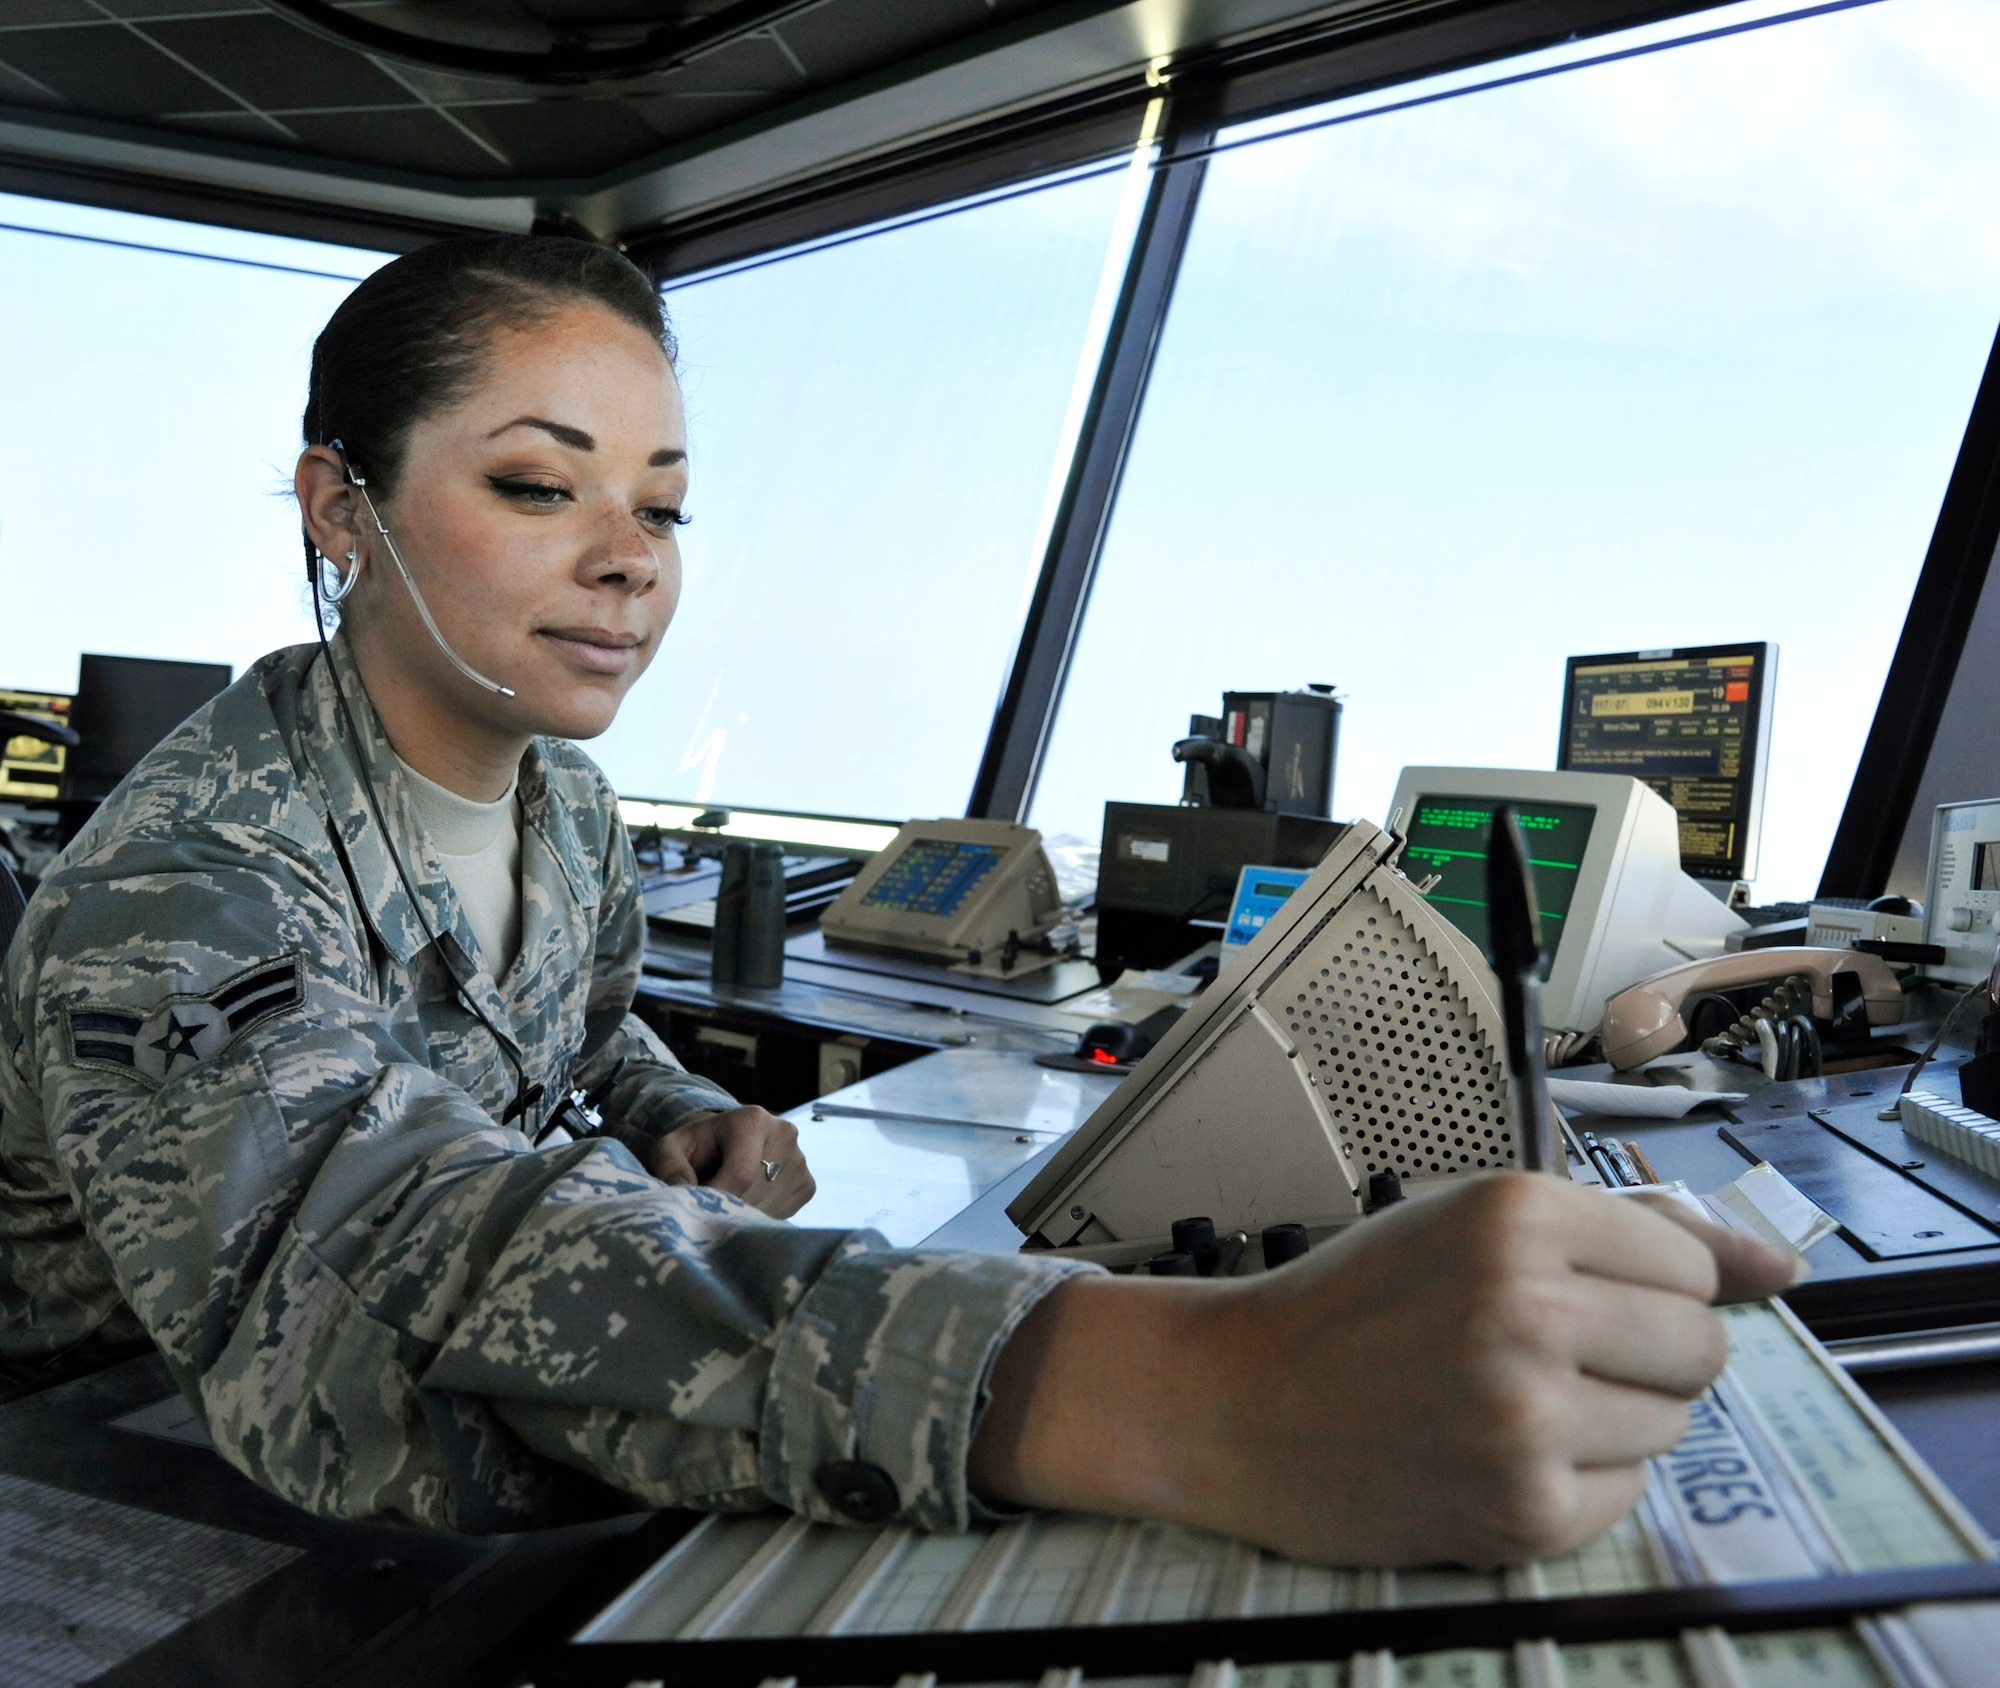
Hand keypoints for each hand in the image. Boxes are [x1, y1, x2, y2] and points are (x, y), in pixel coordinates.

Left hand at [647, 1106, 814, 1217]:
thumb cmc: (698, 1146)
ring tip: (723, 1204)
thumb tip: (683, 1190)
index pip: (740, 1174)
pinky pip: (780, 1215)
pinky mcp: (807, 1186)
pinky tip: (744, 1206)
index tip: (695, 1214)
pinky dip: (758, 1220)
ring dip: (740, 1218)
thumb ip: (669, 1166)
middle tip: (703, 1211)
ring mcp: (800, 1162)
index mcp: (753, 1120)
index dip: (716, 1200)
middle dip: (725, 1211)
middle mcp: (785, 1135)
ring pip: (768, 1210)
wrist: (729, 1142)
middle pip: (754, 1195)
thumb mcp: (671, 1147)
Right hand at [970, 1173, 1798, 1567]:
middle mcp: (1528, 1306)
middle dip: (1645, 1357)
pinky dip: (1575, 1484)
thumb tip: (1782, 1269)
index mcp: (1515, 1213)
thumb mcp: (1471, 1225)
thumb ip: (1632, 1235)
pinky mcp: (1523, 1509)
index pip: (1690, 1265)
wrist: (1232, 1402)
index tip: (1575, 1299)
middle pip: (1701, 1347)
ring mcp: (1527, 1414)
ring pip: (1671, 1426)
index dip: (1639, 1288)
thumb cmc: (1349, 1306)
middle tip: (1550, 1357)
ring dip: (1610, 1422)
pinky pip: (1625, 1498)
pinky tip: (1490, 1455)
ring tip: (1506, 1404)